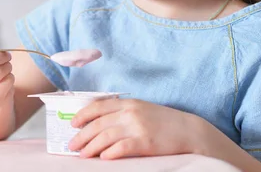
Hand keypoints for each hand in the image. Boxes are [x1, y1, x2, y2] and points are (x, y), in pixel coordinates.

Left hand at [68, 98, 200, 159]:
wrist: (189, 130)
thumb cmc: (164, 122)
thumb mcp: (141, 109)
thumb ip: (122, 113)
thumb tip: (99, 123)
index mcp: (128, 103)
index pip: (98, 106)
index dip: (82, 115)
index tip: (72, 124)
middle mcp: (130, 113)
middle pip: (98, 124)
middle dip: (82, 135)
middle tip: (72, 145)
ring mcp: (138, 127)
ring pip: (105, 137)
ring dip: (90, 147)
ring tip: (82, 155)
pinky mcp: (145, 142)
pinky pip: (122, 147)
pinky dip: (110, 153)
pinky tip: (103, 158)